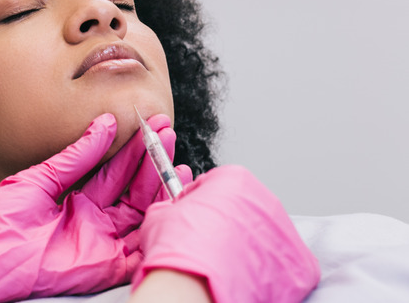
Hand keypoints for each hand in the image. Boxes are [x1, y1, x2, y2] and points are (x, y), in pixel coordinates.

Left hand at [0, 113, 187, 302]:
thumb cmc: (0, 220)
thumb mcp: (41, 177)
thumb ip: (76, 155)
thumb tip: (103, 124)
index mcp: (76, 197)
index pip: (115, 170)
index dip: (134, 149)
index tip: (151, 126)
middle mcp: (93, 219)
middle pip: (133, 189)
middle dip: (153, 162)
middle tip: (168, 137)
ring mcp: (102, 242)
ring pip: (141, 214)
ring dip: (160, 190)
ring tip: (177, 164)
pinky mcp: (105, 266)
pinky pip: (140, 249)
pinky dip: (157, 230)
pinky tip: (171, 204)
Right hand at [133, 165, 320, 302]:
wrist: (193, 285)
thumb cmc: (178, 249)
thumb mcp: (161, 213)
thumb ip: (176, 204)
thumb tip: (177, 210)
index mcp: (236, 179)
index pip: (219, 184)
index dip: (201, 201)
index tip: (193, 217)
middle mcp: (267, 200)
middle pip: (245, 208)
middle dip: (228, 224)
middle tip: (207, 243)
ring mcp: (286, 233)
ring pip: (264, 237)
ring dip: (247, 246)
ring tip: (224, 263)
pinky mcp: (301, 265)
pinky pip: (283, 265)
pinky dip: (266, 272)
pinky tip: (243, 276)